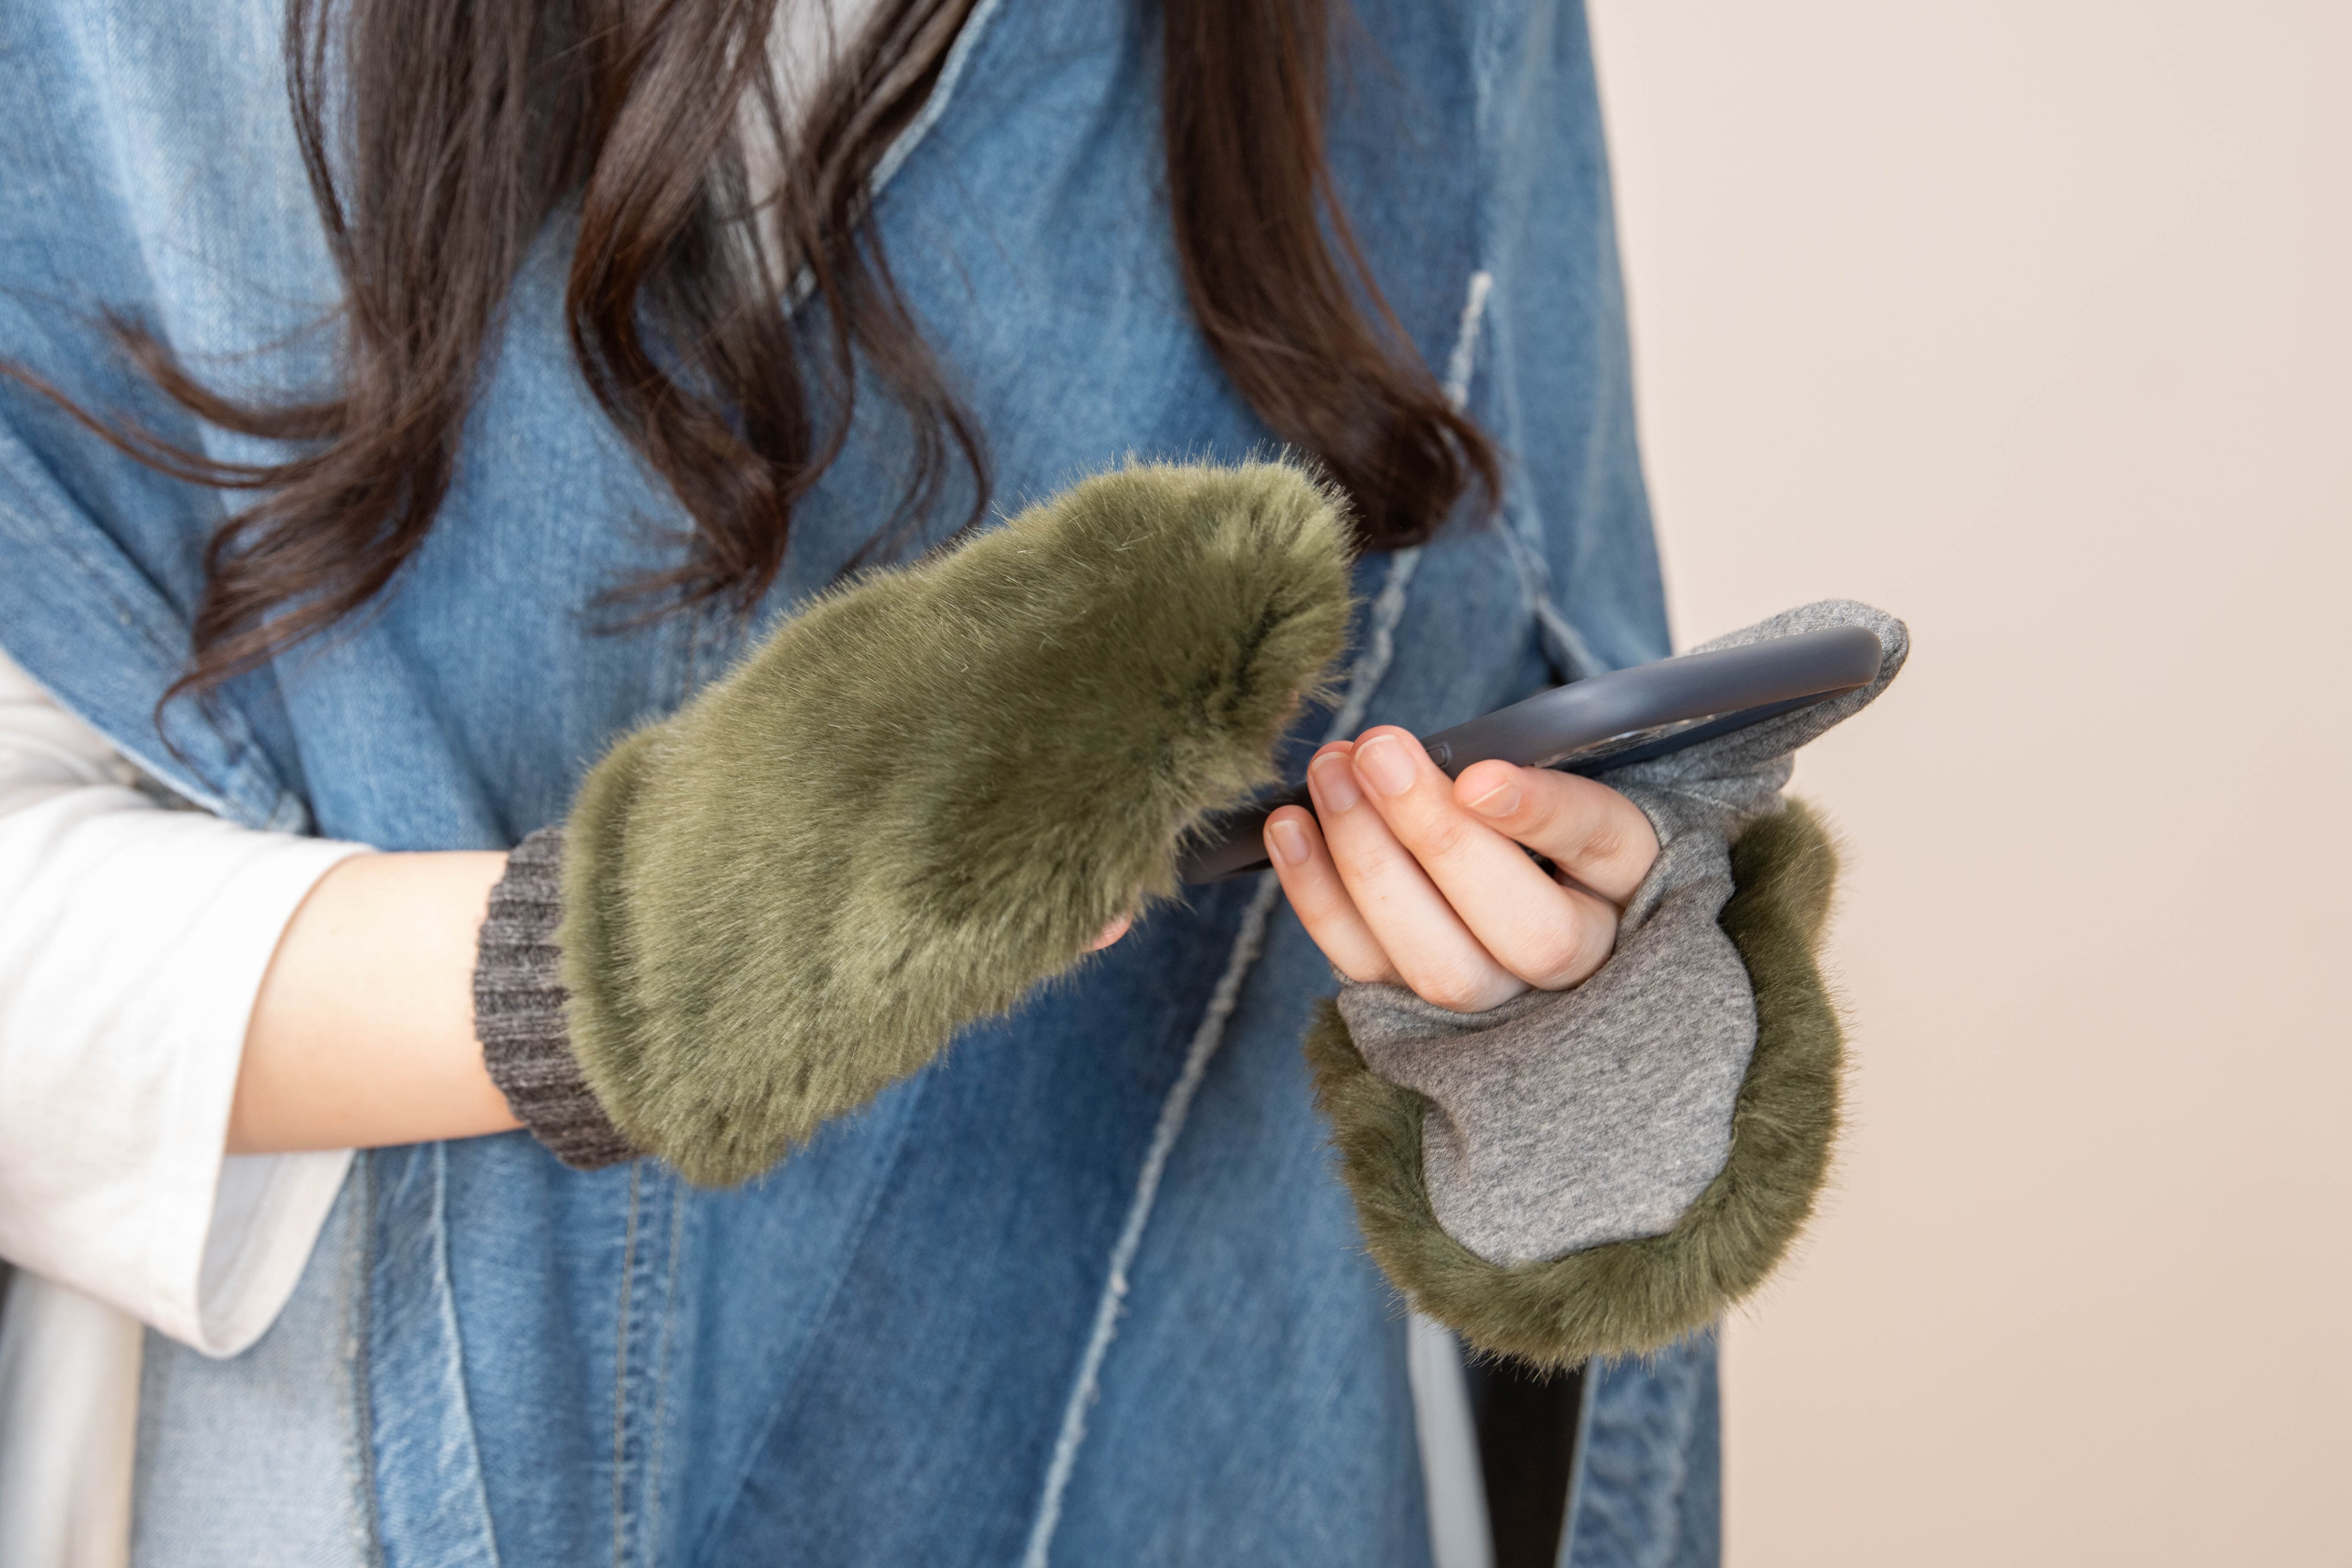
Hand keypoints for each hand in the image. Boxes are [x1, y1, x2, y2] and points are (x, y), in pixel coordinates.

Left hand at [1265, 727, 1660, 1012]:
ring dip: (1368, 863)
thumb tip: (1451, 769)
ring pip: (1442, 967)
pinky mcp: (1424, 1017)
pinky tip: (1287, 826)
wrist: (1525, 888)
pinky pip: (1369, 970)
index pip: (1601, 846)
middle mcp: (1584, 963)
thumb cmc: (1540, 819)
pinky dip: (1317, 898)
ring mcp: (1503, 1003)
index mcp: (1636, 881)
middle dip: (1436, 837)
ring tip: (1329, 773)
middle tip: (1377, 750)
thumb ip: (1523, 770)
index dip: (1541, 816)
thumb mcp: (1561, 774)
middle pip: (1525, 931)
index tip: (1478, 776)